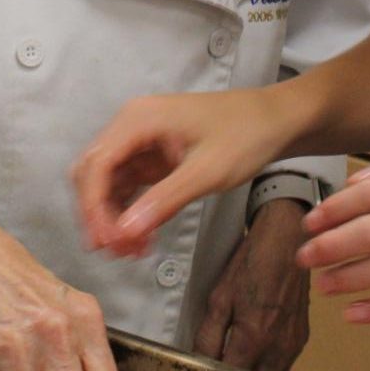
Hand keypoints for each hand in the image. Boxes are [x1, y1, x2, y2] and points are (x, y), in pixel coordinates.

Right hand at [73, 89, 292, 256]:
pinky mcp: (151, 157)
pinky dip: (130, 212)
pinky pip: (128, 187)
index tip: (104, 242)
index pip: (97, 165)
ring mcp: (140, 142)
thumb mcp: (208, 171)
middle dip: (99, 214)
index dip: (93, 206)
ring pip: (107, 184)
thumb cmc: (246, 135)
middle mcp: (131, 126)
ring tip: (132, 251)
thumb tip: (124, 232)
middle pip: (93, 173)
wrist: (276, 120)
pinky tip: (142, 237)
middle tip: (116, 251)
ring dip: (113, 217)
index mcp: (138, 119)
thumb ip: (165, 200)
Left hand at [194, 199, 310, 370]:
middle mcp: (278, 347)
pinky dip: (268, 369)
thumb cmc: (252, 262)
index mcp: (254, 337)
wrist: (287, 240)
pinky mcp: (302, 338)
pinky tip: (254, 359)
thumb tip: (199, 362)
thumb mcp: (219, 297)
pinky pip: (284, 366)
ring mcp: (294, 344)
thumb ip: (208, 336)